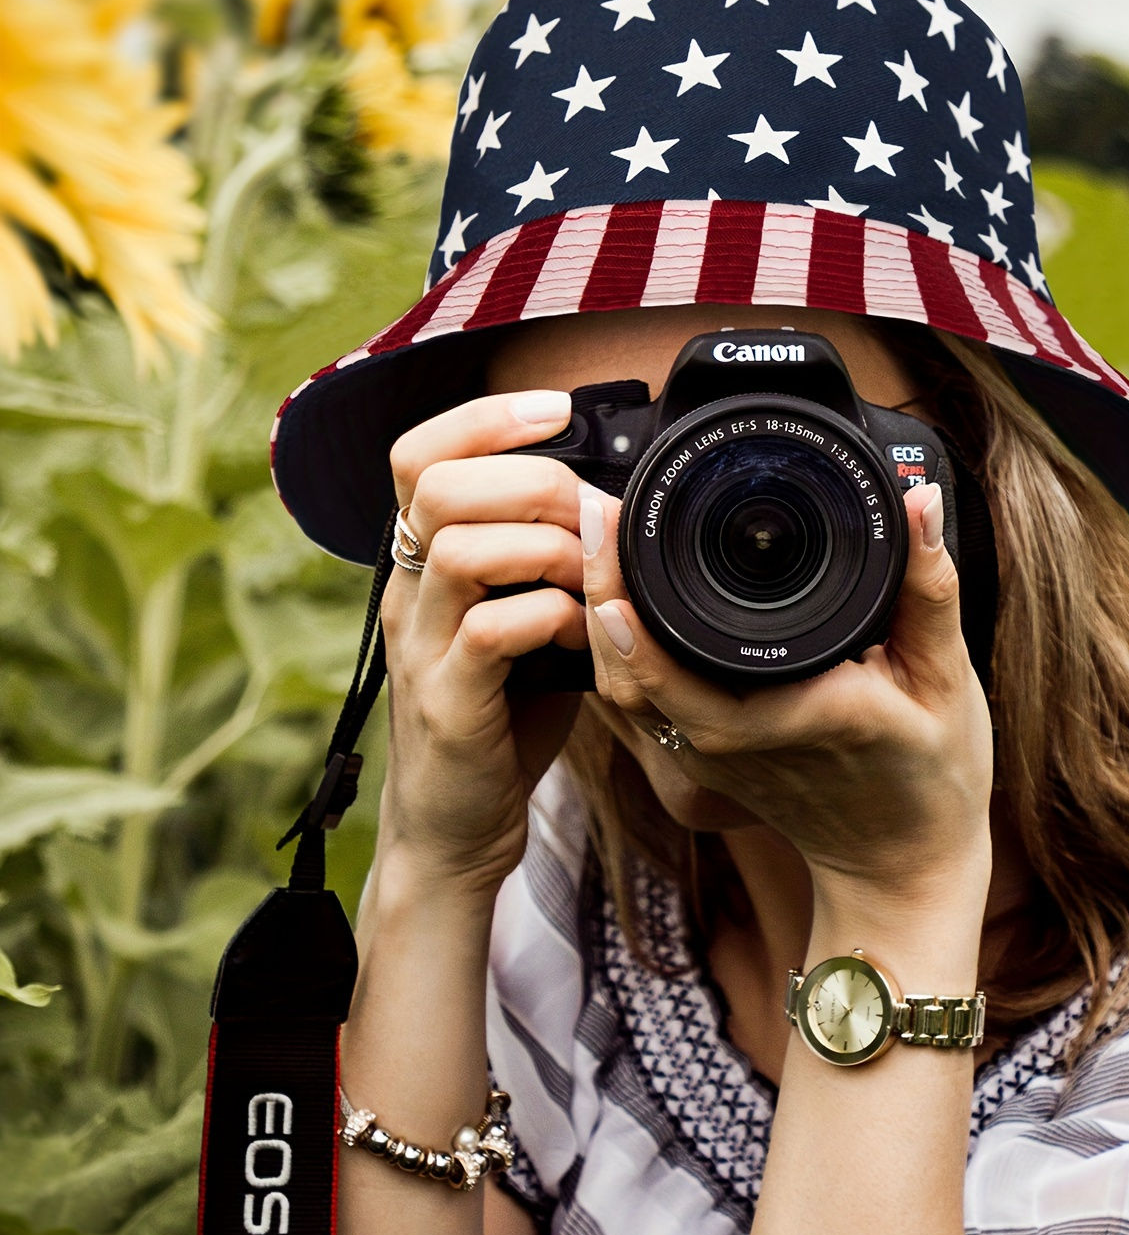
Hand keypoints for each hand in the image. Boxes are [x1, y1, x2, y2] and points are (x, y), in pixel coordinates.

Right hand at [379, 389, 588, 891]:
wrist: (455, 826)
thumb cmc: (500, 718)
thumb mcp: (522, 623)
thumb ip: (549, 566)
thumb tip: (615, 509)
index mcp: (420, 564)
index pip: (420, 454)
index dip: (484, 416)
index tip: (556, 408)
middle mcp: (407, 595)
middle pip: (439, 485)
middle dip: (532, 480)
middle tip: (589, 515)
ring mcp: (419, 648)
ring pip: (460, 547)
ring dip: (546, 549)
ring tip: (589, 579)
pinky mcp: (446, 703)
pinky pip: (490, 630)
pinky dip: (551, 618)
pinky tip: (580, 637)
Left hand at [578, 480, 993, 909]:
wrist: (902, 865)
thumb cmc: (934, 777)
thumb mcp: (947, 680)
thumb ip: (929, 587)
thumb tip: (917, 499)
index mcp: (793, 718)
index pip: (681, 672)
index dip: (631, 612)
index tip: (614, 529)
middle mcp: (736, 744)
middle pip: (628, 672)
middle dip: (598, 586)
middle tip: (593, 508)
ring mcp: (711, 760)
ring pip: (623, 691)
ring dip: (598, 614)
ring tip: (598, 535)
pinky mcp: (702, 762)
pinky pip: (640, 705)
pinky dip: (618, 650)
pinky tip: (617, 594)